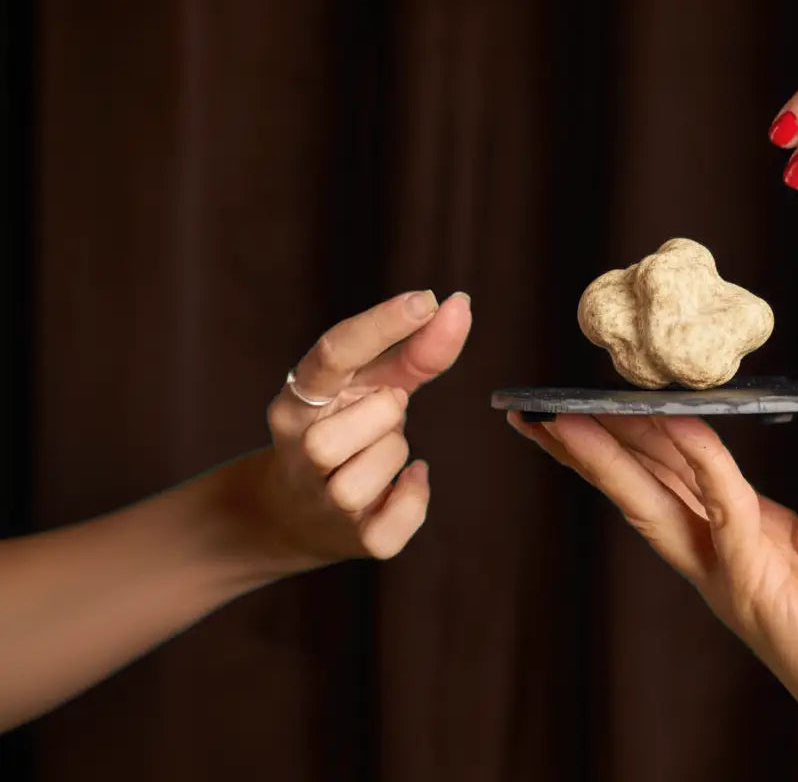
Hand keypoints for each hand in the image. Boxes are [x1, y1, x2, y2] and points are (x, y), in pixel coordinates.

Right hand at [245, 290, 471, 572]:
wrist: (297, 514)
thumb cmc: (348, 430)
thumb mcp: (372, 386)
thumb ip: (416, 350)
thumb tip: (460, 305)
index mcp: (298, 399)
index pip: (333, 354)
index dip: (381, 324)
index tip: (427, 299)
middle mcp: (298, 448)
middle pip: (364, 418)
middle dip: (387, 413)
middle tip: (380, 419)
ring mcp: (321, 498)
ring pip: (375, 470)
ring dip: (395, 455)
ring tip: (381, 453)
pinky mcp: (354, 539)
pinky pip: (402, 514)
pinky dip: (414, 495)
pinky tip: (402, 482)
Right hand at [509, 389, 797, 779]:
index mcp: (746, 526)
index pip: (678, 468)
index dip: (640, 433)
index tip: (606, 398)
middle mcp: (722, 547)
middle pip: (643, 482)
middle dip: (591, 445)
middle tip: (544, 409)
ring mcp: (728, 567)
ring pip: (652, 498)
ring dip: (604, 458)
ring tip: (558, 420)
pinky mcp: (750, 582)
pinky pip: (721, 506)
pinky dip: (697, 460)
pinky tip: (674, 422)